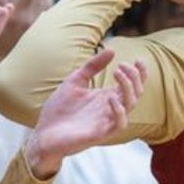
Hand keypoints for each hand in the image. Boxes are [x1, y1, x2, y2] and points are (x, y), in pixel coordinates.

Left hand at [24, 49, 146, 178]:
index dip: (140, 73)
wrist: (44, 133)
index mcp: (109, 96)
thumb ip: (92, 67)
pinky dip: (119, 111)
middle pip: (136, 93)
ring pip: (130, 105)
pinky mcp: (101, 133)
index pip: (133, 85)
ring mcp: (108, 120)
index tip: (138, 59)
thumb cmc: (60, 109)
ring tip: (117, 73)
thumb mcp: (75, 81)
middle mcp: (112, 108)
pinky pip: (119, 123)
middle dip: (134, 77)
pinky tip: (111, 98)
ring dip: (128, 88)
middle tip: (121, 65)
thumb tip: (112, 50)